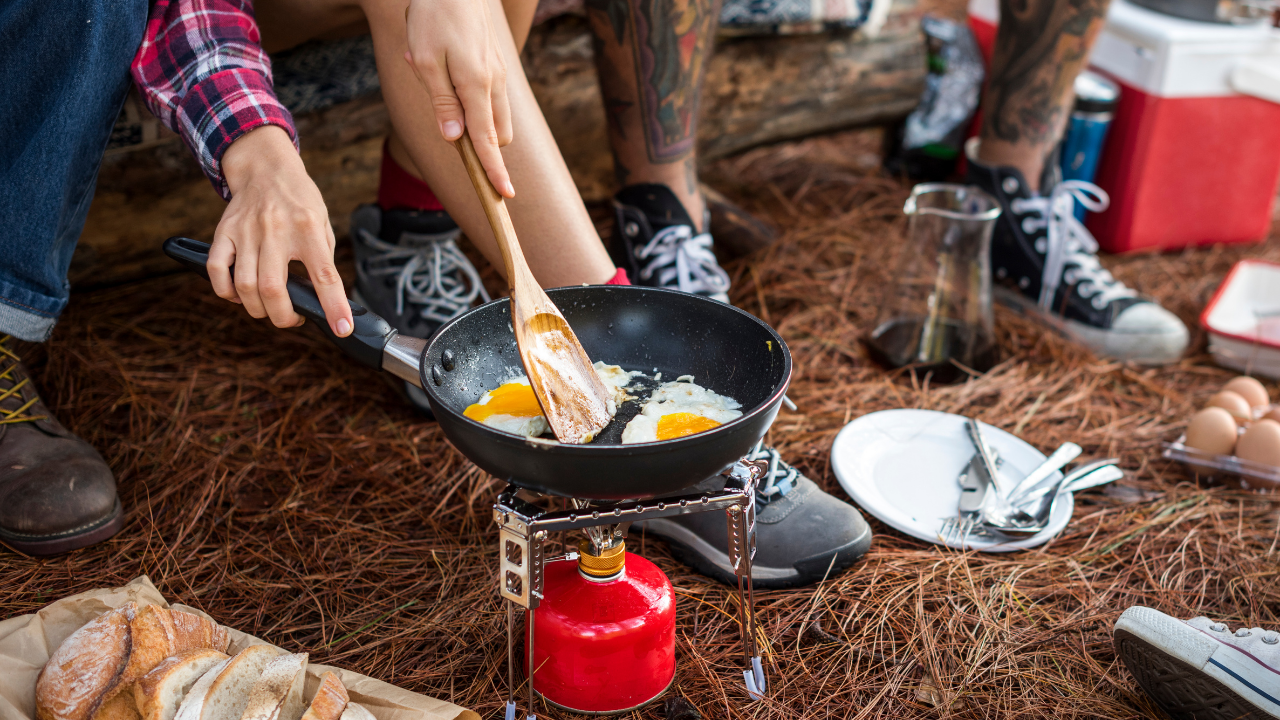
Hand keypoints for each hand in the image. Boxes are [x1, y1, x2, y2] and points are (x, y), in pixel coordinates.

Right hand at [210, 125, 352, 336]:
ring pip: (244, 286)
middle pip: (273, 289)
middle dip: (283, 317)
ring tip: (269, 308)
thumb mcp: (323, 222)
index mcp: (308, 229)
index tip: (341, 328)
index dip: (334, 306)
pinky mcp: (224, 232)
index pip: (324, 275)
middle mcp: (276, 230)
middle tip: (292, 318)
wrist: (265, 166)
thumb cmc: (299, 199)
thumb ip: (323, 257)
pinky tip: (240, 295)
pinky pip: (216, 271)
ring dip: (257, 309)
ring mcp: (246, 231)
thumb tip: (326, 298)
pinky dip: (226, 292)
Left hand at [405, 0, 514, 196]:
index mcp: (476, 85)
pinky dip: (473, 103)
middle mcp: (494, 84)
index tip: (504, 195)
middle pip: (496, 136)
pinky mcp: (495, 67)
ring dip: (475, 122)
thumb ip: (442, 102)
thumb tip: (454, 139)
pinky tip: (444, 71)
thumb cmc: (433, 17)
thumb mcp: (426, 60)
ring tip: (438, 84)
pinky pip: (490, 99)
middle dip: (480, 147)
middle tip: (446, 123)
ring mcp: (498, 75)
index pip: (487, 141)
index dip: (494, 170)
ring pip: (496, 119)